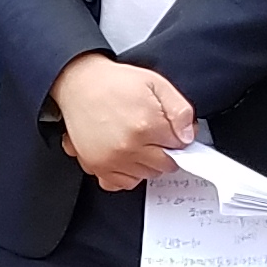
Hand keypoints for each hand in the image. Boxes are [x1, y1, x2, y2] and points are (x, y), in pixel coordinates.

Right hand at [49, 53, 193, 191]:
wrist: (78, 83)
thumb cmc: (114, 83)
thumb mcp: (156, 83)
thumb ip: (179, 110)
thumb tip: (188, 135)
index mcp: (146, 125)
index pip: (180, 146)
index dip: (178, 135)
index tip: (171, 129)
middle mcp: (128, 146)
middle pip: (165, 164)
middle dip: (165, 150)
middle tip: (155, 134)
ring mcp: (111, 159)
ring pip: (146, 175)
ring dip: (147, 162)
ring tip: (137, 140)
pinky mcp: (97, 165)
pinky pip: (122, 184)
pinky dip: (128, 174)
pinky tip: (126, 156)